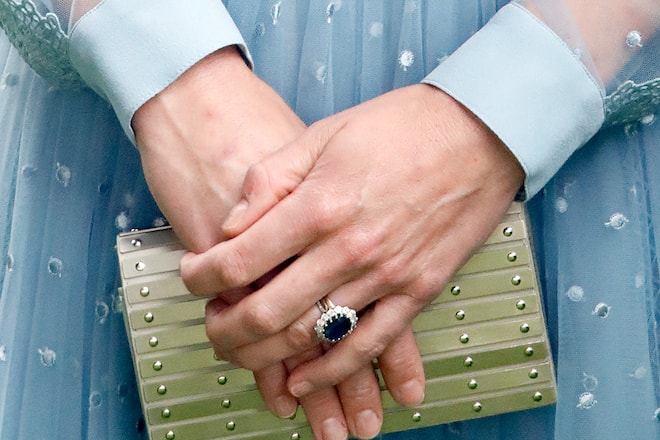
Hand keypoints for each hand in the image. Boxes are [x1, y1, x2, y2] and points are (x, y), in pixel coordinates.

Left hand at [132, 47, 385, 438]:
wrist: (479, 134)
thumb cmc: (402, 127)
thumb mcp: (323, 135)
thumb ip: (270, 180)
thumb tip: (231, 226)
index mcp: (319, 205)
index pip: (240, 259)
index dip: (202, 275)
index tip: (192, 275)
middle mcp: (348, 249)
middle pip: (267, 312)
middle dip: (224, 328)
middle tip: (210, 325)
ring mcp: (386, 276)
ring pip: (311, 336)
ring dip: (266, 355)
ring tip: (242, 353)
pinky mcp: (417, 292)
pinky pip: (369, 346)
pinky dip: (331, 370)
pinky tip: (304, 379)